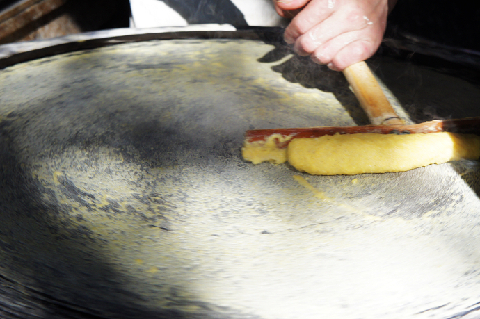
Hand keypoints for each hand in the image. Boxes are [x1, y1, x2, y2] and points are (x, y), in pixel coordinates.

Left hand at [274, 0, 395, 70]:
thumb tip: (283, 6)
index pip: (300, 26)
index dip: (291, 33)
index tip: (291, 35)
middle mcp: (348, 14)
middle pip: (309, 44)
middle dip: (301, 46)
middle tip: (303, 43)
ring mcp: (360, 30)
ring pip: (322, 56)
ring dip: (316, 55)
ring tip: (320, 46)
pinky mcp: (369, 44)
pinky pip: (341, 63)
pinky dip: (333, 62)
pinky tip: (334, 53)